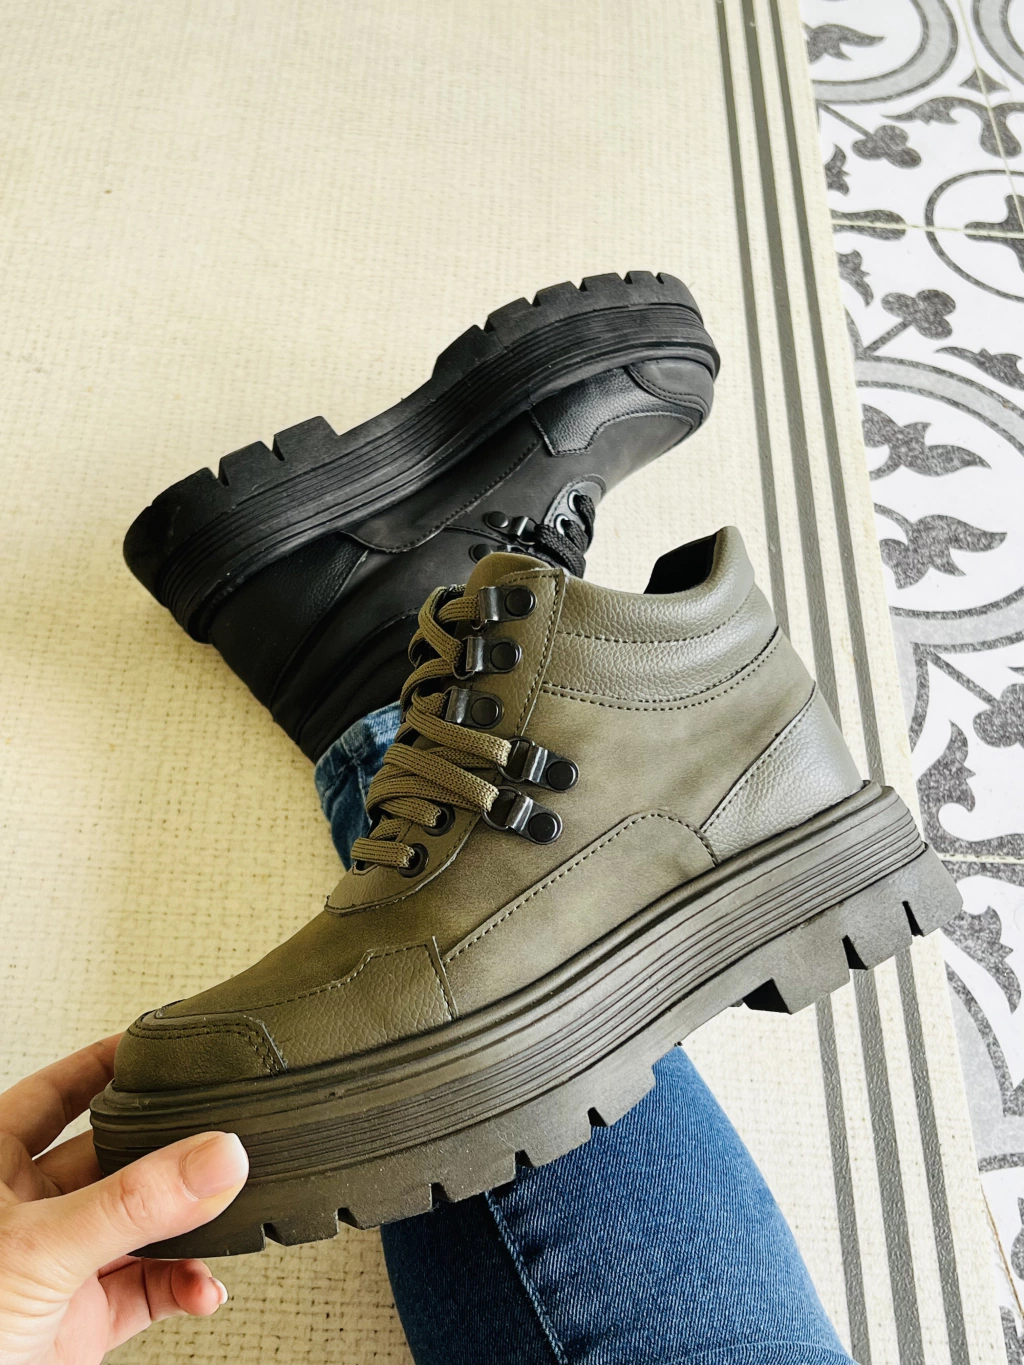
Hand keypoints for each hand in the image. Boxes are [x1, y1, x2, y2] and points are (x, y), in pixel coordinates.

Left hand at [0, 1037, 248, 1363]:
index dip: (102, 1065)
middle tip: (217, 1135)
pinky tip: (202, 1286)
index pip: (52, 1094)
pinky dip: (184, 1287)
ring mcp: (57, 1269)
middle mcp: (27, 1214)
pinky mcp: (82, 1325)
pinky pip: (149, 1290)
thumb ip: (133, 1202)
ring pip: (140, 1226)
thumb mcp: (40, 1249)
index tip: (157, 1044)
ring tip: (225, 1211)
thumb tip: (215, 1156)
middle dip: (168, 1153)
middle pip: (113, 1159)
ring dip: (187, 1225)